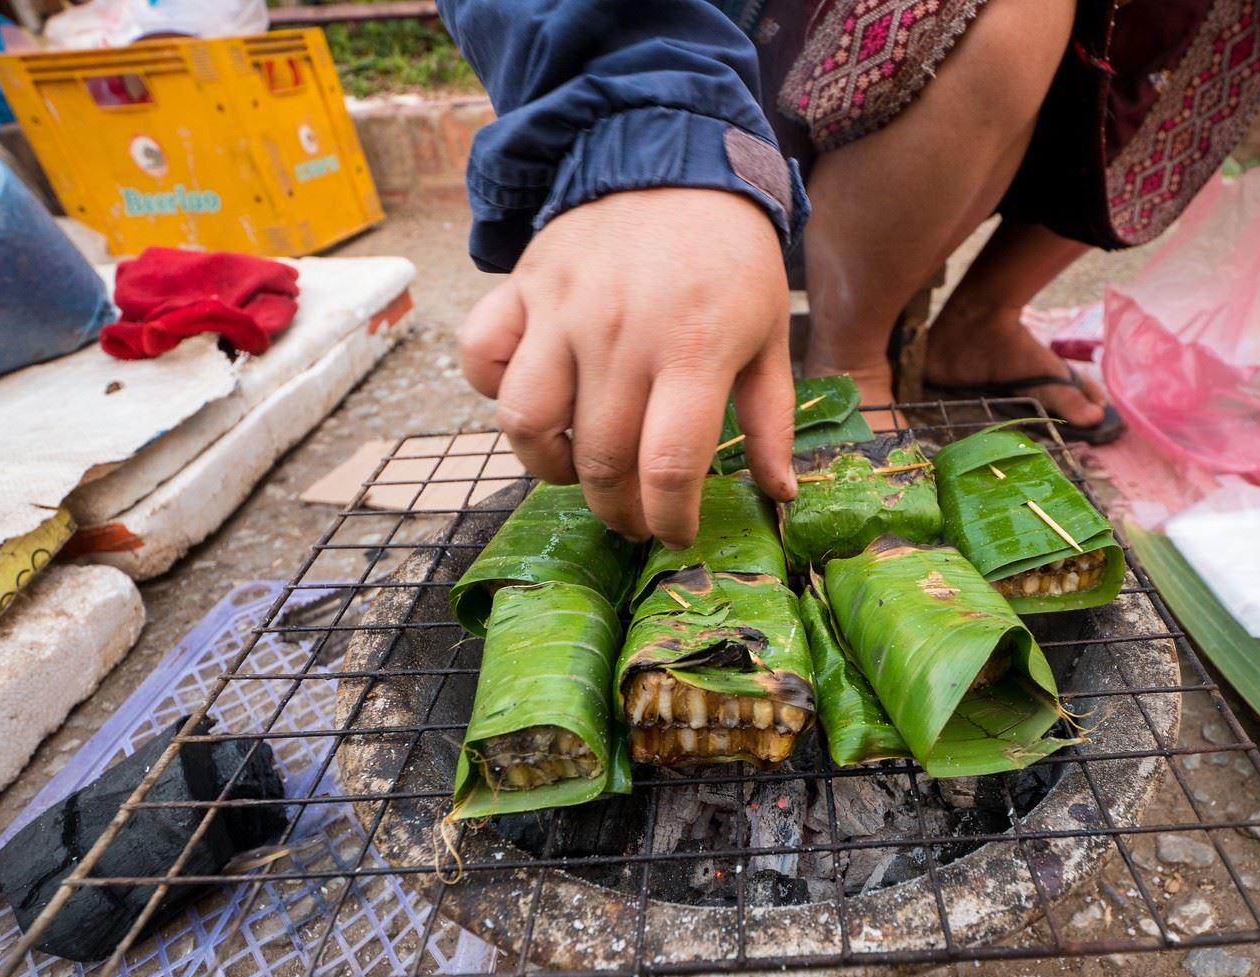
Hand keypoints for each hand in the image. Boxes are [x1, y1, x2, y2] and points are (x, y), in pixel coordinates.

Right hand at [457, 188, 796, 546]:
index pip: (667, 469)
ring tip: (581, 466)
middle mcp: (620, 335)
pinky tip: (536, 398)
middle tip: (634, 515)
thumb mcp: (768, 337)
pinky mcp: (522, 288)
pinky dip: (493, 391)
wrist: (676, 161)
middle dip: (618, 511)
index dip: (668, 519)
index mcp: (692, 351)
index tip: (676, 532)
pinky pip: (480, 358)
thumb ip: (770, 420)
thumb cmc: (731, 259)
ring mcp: (562, 310)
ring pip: (525, 423)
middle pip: (600, 461)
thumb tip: (779, 494)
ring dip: (550, 466)